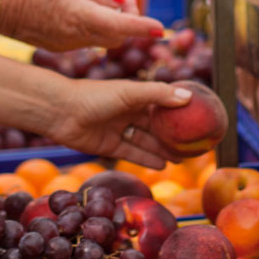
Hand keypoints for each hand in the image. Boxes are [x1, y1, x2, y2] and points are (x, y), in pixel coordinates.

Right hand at [0, 0, 162, 50]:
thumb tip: (120, 2)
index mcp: (80, 16)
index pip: (120, 25)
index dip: (142, 27)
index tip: (159, 29)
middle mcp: (76, 36)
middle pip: (116, 37)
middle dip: (128, 22)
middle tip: (125, 2)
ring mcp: (68, 46)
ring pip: (102, 40)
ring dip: (111, 25)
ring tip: (103, 4)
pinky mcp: (60, 48)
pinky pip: (86, 41)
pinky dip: (93, 29)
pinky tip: (81, 14)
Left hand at [45, 80, 193, 168]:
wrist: (60, 111)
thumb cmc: (94, 96)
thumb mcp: (129, 92)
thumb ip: (158, 94)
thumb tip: (188, 98)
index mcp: (134, 94)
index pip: (162, 102)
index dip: (179, 111)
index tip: (198, 119)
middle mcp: (127, 111)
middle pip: (155, 125)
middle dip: (173, 135)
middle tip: (194, 146)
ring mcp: (118, 128)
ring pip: (145, 140)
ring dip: (163, 149)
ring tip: (182, 159)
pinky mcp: (108, 145)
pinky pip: (132, 152)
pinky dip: (146, 158)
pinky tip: (163, 165)